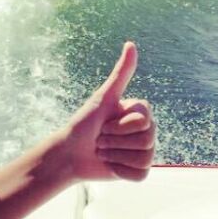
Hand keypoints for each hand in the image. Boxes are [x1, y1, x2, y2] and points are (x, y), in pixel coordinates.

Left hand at [63, 42, 154, 181]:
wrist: (70, 153)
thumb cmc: (84, 122)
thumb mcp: (103, 98)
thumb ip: (121, 73)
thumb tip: (131, 44)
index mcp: (141, 112)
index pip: (143, 122)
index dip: (119, 126)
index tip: (104, 122)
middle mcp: (147, 130)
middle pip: (146, 141)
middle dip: (115, 141)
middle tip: (101, 138)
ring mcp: (144, 151)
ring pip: (144, 159)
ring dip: (115, 156)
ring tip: (104, 150)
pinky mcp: (139, 171)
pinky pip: (140, 175)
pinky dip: (120, 171)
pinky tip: (110, 165)